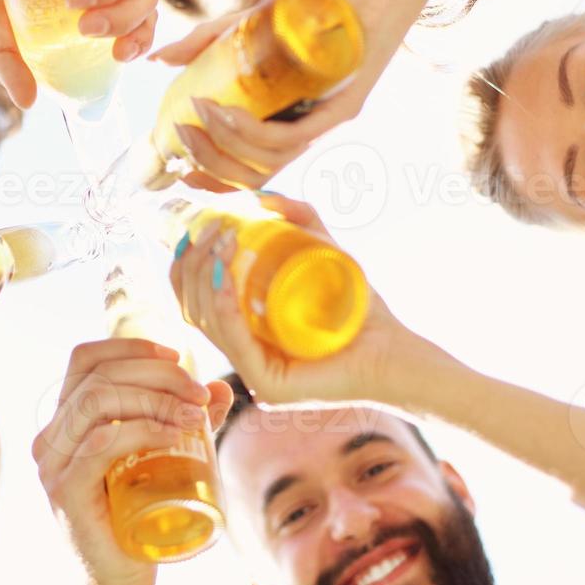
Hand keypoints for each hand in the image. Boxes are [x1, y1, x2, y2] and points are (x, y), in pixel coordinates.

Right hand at [31, 339, 232, 584]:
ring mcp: (54, 466)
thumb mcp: (165, 457)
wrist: (123, 579)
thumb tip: (219, 387)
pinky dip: (142, 429)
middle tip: (200, 394)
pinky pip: (101, 444)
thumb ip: (187, 421)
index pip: (85, 360)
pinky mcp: (68, 492)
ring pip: (98, 402)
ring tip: (195, 415)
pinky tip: (174, 434)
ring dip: (154, 398)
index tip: (177, 356)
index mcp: (64, 421)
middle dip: (157, 374)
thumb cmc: (139, 515)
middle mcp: (50, 438)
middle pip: (98, 377)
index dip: (130, 346)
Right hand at [148, 15, 368, 192]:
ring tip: (196, 115)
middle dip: (207, 164)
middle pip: (253, 173)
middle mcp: (311, 127)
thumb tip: (159, 60)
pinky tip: (222, 111)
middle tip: (179, 135)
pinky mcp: (344, 106)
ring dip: (223, 144)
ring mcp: (328, 120)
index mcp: (291, 118)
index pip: (248, 168)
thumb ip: (209, 43)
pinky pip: (290, 136)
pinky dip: (249, 131)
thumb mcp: (253, 21)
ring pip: (268, 159)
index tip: (177, 166)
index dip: (209, 176)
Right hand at [168, 195, 427, 406]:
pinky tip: (227, 278)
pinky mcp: (270, 386)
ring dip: (207, 278)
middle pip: (192, 309)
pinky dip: (225, 308)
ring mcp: (253, 376)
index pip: (193, 299)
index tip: (201, 227)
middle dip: (193, 264)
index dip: (186, 262)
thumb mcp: (326, 255)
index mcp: (243, 335)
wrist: (398, 352)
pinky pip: (235, 344)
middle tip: (216, 230)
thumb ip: (301, 223)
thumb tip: (262, 197)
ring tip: (225, 242)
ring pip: (207, 324)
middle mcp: (242, 358)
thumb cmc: (363, 312)